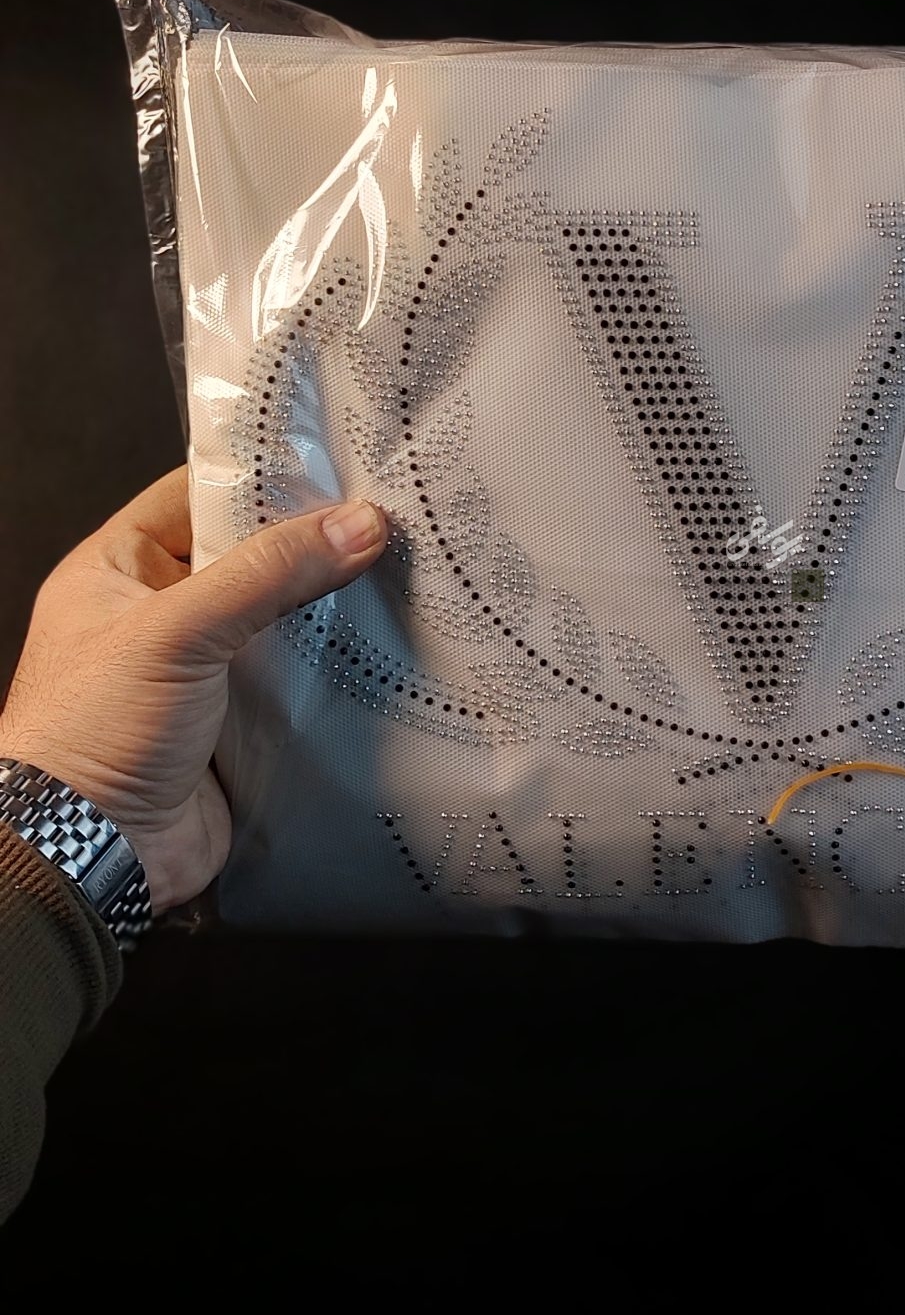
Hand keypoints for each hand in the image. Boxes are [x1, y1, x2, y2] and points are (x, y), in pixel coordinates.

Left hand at [0, 465, 388, 914]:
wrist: (92, 855)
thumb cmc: (95, 732)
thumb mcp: (176, 631)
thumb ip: (267, 573)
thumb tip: (358, 523)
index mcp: (117, 571)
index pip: (194, 494)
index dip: (259, 474)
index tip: (335, 459)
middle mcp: (159, 615)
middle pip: (248, 557)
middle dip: (311, 541)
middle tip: (387, 513)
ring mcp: (202, 672)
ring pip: (279, 619)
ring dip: (330, 606)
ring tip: (402, 569)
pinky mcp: (239, 725)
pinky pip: (296, 681)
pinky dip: (335, 668)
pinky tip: (387, 644)